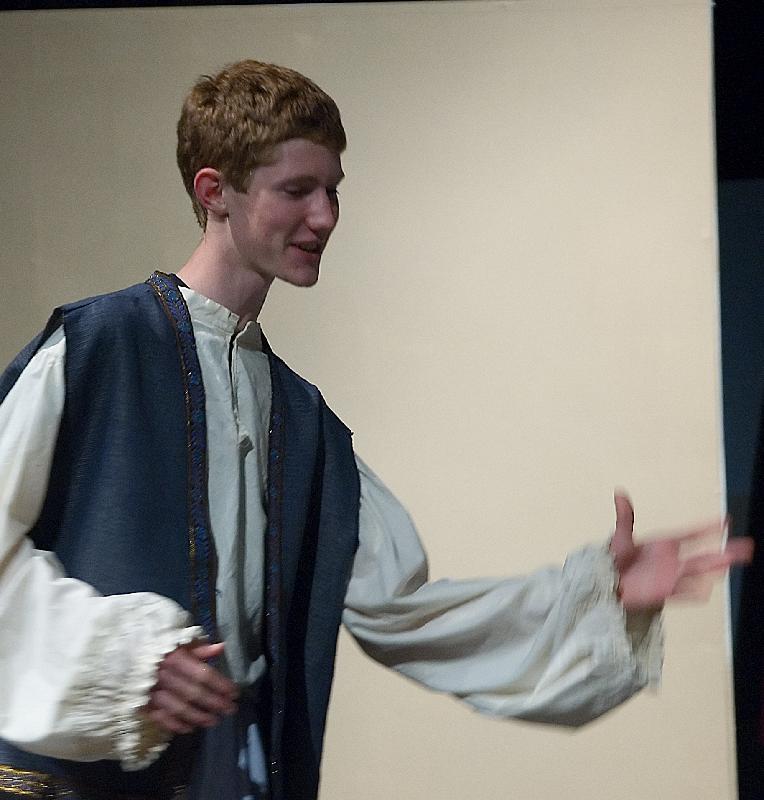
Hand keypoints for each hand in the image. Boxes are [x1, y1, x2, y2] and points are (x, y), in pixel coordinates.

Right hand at [144, 641, 238, 734]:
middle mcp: (164, 675)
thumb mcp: (177, 643)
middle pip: (193, 692)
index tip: (235, 693)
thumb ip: (199, 648)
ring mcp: (151, 692)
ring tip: (214, 721)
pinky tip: (190, 728)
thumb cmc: (155, 648)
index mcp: (175, 658)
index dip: (220, 684)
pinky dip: (176, 724)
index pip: (203, 674)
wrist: (120, 657)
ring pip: (178, 708)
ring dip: (198, 717)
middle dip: (214, 703)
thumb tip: (221, 648)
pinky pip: (161, 717)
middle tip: (230, 710)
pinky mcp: (141, 704)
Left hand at [609, 492, 752, 610]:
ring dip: (715, 568)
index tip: (726, 521)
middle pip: (704, 556)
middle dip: (725, 552)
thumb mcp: (621, 537)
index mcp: (664, 545)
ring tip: (732, 562)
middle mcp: (672, 561)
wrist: (607, 583)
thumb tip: (619, 493)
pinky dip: (692, 592)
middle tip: (746, 547)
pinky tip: (705, 590)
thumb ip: (625, 518)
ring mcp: (670, 577)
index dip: (708, 528)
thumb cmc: (614, 561)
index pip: (691, 535)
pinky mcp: (663, 592)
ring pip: (698, 572)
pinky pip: (682, 593)